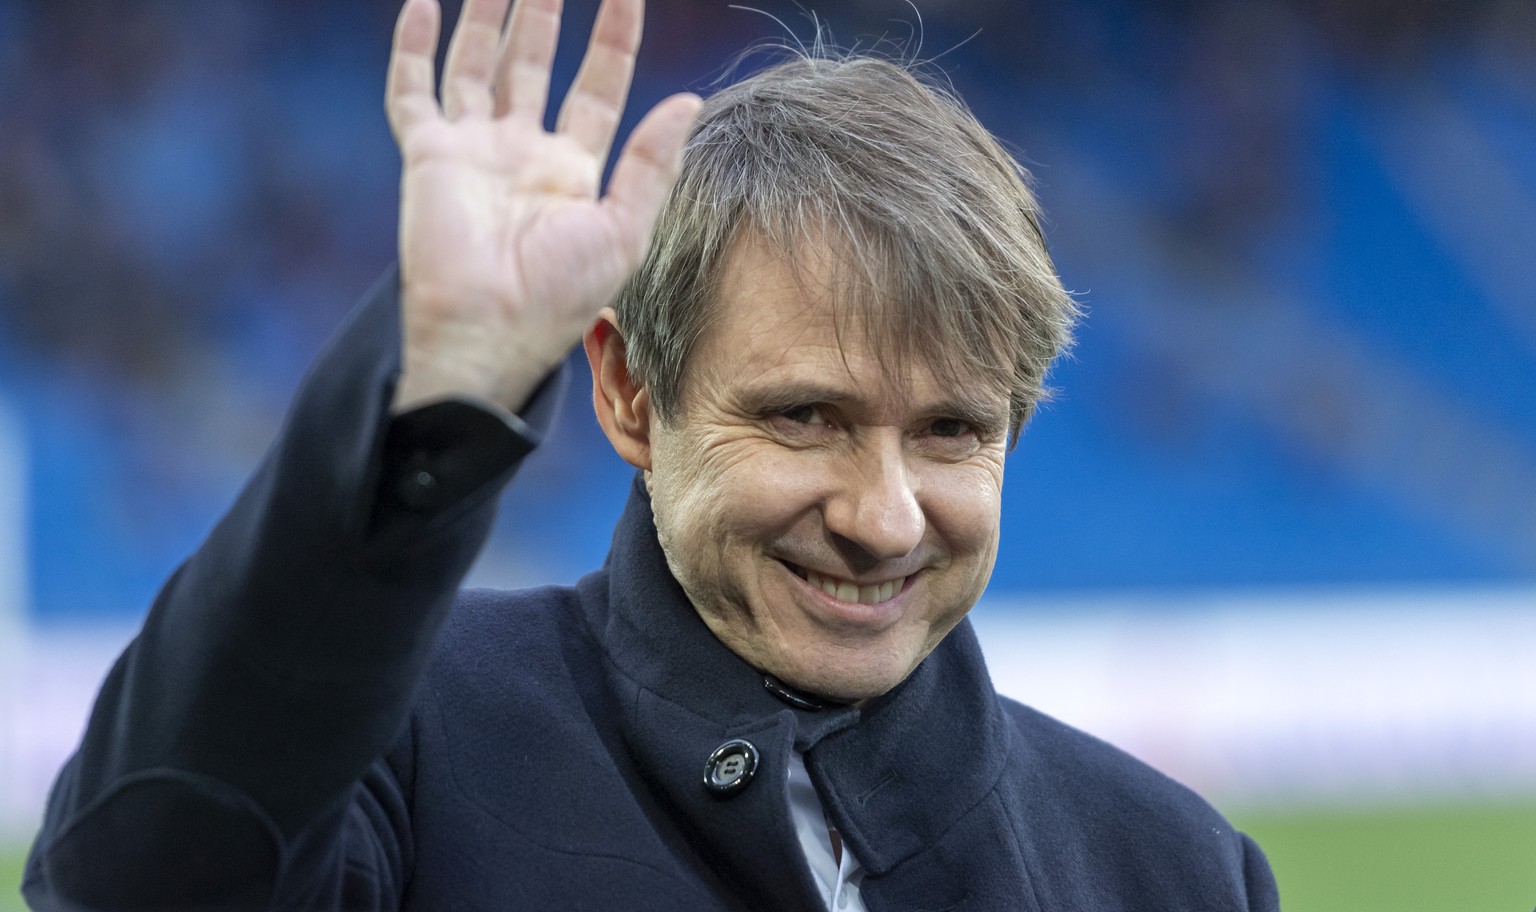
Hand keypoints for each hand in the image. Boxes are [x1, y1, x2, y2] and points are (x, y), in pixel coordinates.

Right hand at [385, 0, 699, 412]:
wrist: (490, 330)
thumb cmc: (561, 295)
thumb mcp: (625, 229)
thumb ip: (651, 163)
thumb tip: (688, 100)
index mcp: (574, 169)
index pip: (598, 86)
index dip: (613, 40)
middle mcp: (523, 153)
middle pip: (535, 66)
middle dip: (544, 15)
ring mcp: (473, 151)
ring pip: (477, 66)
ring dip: (487, 20)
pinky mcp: (428, 156)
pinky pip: (413, 92)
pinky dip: (414, 49)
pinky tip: (426, 6)